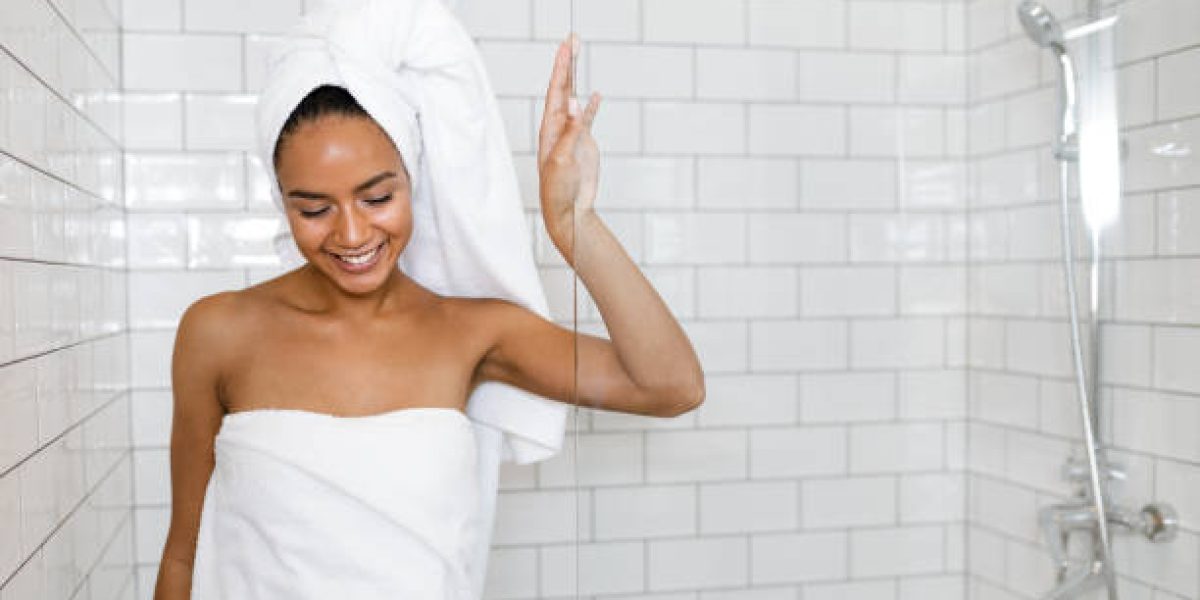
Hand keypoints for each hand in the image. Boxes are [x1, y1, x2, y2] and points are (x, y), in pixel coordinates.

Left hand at [537, 33, 599, 263]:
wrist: (567, 210)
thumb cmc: (557, 189)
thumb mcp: (562, 160)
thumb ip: (570, 131)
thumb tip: (577, 103)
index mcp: (550, 128)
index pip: (556, 91)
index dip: (562, 68)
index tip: (567, 47)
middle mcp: (559, 126)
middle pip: (564, 88)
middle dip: (568, 63)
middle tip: (573, 39)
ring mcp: (572, 134)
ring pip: (576, 99)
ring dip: (577, 77)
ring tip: (579, 56)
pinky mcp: (584, 144)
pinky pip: (588, 118)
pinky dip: (591, 105)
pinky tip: (595, 94)